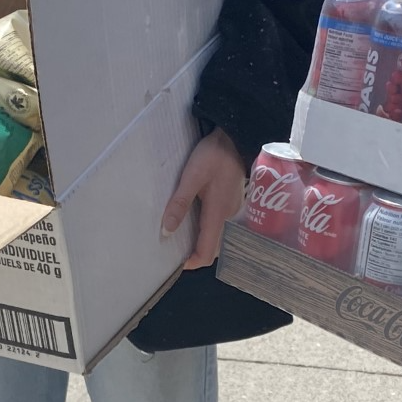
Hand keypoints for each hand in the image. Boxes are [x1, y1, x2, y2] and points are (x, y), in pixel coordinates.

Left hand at [161, 128, 245, 269]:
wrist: (235, 138)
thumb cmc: (214, 156)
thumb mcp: (192, 177)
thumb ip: (180, 203)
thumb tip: (167, 230)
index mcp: (218, 215)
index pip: (207, 253)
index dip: (191, 263)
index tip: (175, 263)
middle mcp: (228, 218)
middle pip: (214, 250)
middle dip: (195, 255)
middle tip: (174, 250)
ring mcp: (232, 211)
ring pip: (218, 238)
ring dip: (201, 243)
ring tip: (181, 237)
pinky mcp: (232, 203)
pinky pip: (220, 226)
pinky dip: (207, 231)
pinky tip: (193, 221)